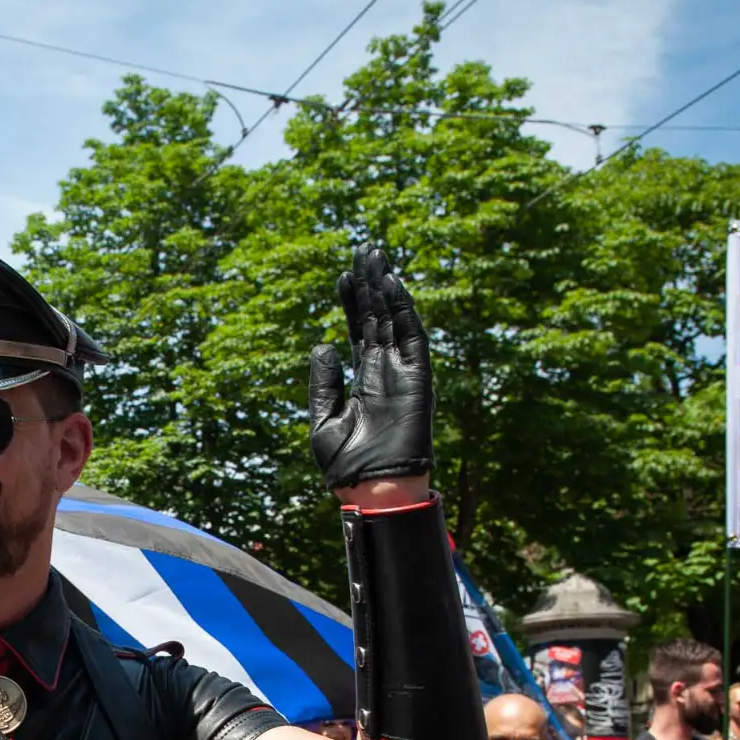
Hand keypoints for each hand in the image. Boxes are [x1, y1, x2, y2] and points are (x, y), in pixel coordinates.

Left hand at [309, 245, 433, 490]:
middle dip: (369, 285)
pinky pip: (414, 338)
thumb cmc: (345, 465)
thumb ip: (323, 383)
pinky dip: (404, 311)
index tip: (343, 275)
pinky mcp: (418, 379)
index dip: (351, 303)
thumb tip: (323, 344)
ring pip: (394, 320)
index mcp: (362, 379)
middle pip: (376, 318)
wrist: (371, 489)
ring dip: (385, 289)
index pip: (358, 331)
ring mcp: (403, 373)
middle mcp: (384, 370)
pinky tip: (392, 285)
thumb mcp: (321, 420)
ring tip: (374, 257)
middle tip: (363, 250)